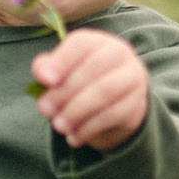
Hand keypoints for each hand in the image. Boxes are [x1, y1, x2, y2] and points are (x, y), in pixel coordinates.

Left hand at [32, 30, 148, 152]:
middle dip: (65, 92)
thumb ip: (48, 69)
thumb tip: (42, 75)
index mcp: (97, 41)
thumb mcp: (64, 73)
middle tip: (45, 110)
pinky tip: (74, 137)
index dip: (62, 61)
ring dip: (76, 111)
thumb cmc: (84, 84)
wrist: (118, 105)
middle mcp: (119, 53)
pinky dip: (89, 128)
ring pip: (104, 92)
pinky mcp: (136, 102)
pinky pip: (112, 115)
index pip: (81, 44)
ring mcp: (132, 77)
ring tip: (58, 126)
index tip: (46, 80)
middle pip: (92, 69)